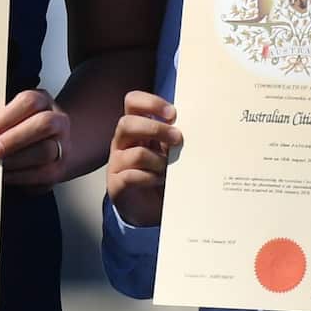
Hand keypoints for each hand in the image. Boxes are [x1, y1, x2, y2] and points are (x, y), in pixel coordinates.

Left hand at [0, 89, 70, 189]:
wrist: (56, 146)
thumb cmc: (25, 128)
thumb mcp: (15, 115)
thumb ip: (1, 120)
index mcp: (43, 102)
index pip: (30, 102)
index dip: (8, 116)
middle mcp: (58, 122)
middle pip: (44, 124)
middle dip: (15, 138)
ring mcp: (63, 145)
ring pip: (46, 151)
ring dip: (18, 160)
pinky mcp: (61, 169)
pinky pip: (44, 175)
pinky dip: (21, 176)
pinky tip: (6, 176)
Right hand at [106, 91, 180, 227]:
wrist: (148, 207)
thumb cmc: (160, 172)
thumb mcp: (167, 150)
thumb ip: (172, 135)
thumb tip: (193, 124)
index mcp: (135, 128)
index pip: (133, 103)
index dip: (151, 103)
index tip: (173, 114)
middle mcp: (122, 142)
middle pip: (128, 124)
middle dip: (156, 130)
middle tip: (177, 139)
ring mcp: (117, 163)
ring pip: (136, 154)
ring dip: (159, 161)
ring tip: (169, 170)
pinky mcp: (117, 184)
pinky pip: (133, 176)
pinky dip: (151, 178)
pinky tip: (160, 181)